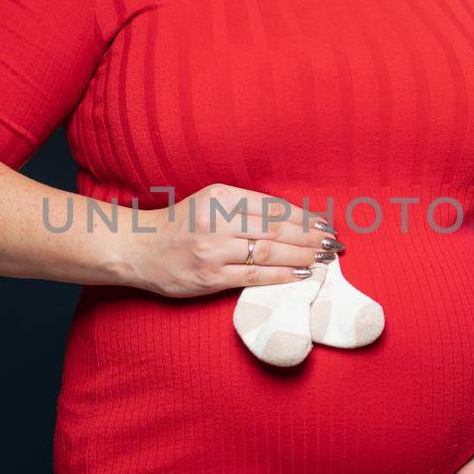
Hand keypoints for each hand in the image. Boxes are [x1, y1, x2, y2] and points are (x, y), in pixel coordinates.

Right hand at [119, 181, 343, 297]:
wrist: (138, 249)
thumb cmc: (181, 225)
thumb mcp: (210, 203)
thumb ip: (244, 207)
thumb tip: (292, 219)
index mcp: (220, 196)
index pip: (273, 206)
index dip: (304, 217)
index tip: (326, 225)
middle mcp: (217, 221)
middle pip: (276, 228)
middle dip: (311, 237)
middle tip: (334, 244)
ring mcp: (213, 251)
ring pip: (269, 252)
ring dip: (303, 257)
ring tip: (325, 260)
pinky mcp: (210, 277)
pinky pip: (254, 277)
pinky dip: (282, 276)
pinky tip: (302, 276)